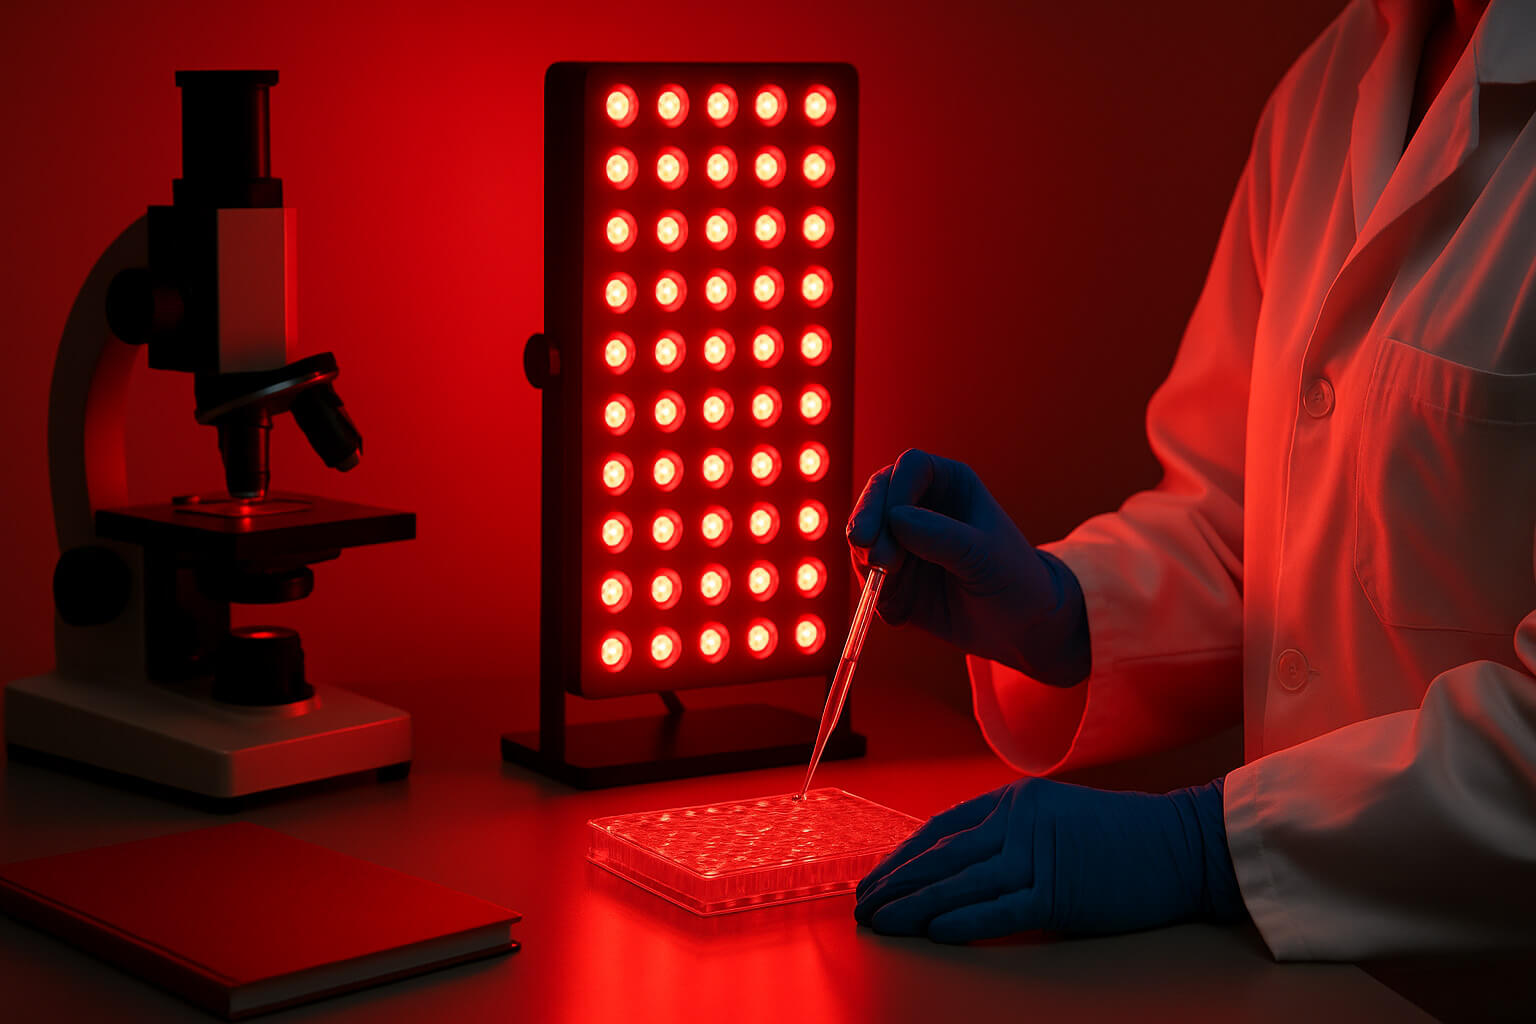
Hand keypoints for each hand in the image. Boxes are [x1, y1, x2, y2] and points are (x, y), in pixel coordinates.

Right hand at [846, 449, 1089, 685]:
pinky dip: (875, 594)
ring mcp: (903, 542)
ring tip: (884, 579)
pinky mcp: (894, 578)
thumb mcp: (984, 556)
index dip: (896, 489)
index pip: (910, 468)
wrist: (1020, 626)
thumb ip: (943, 536)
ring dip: (866, 557)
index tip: (894, 522)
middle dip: (866, 519)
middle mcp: (920, 506)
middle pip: (878, 495)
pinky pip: (869, 579)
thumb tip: (895, 518)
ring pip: (865, 537)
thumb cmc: (1013, 578)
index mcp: (949, 484)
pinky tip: (898, 614)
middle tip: (865, 548)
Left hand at [854, 776, 1244, 941]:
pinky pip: (1000, 909)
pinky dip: (964, 919)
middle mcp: (1019, 821)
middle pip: (941, 857)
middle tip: (862, 905)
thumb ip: (1011, 835)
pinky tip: (933, 931)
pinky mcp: (1061, 892)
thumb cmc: (1124, 837)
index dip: (904, 856)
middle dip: (896, 883)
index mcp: (1015, 800)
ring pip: (960, 884)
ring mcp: (1039, 856)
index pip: (942, 829)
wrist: (1186, 844)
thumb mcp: (1057, 818)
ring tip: (882, 922)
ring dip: (914, 905)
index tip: (877, 877)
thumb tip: (960, 869)